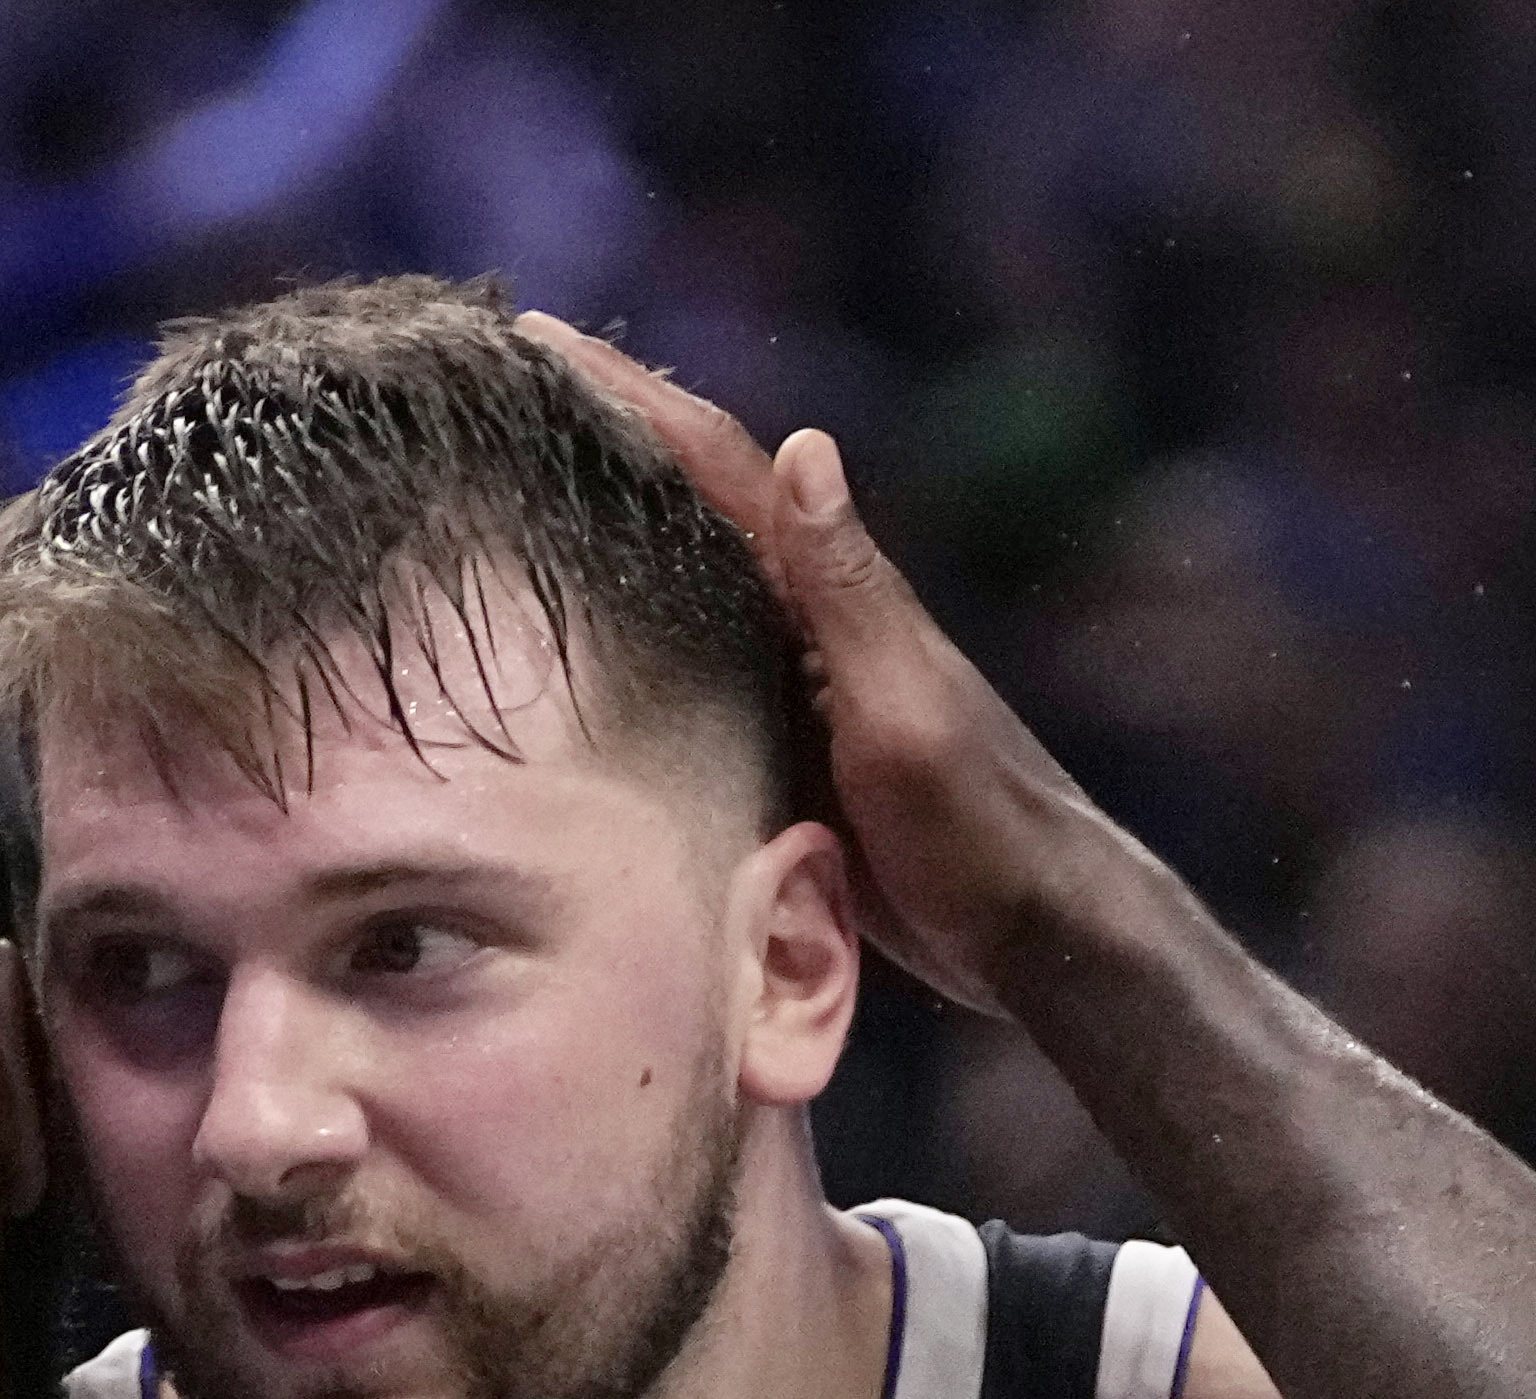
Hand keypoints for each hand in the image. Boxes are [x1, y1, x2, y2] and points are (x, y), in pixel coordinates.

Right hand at [523, 316, 1127, 1015]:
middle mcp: (807, 615)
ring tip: (515, 479)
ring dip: (608, 519)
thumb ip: (850, 588)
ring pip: (683, 574)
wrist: (1033, 929)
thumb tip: (802, 445)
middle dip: (604, 431)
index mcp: (829, 590)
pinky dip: (632, 625)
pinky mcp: (788, 742)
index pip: (717, 465)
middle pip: (691, 496)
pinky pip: (688, 662)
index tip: (537, 334)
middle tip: (501, 380)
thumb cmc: (978, 826)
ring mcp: (795, 677)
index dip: (629, 396)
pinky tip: (584, 636)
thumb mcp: (905, 705)